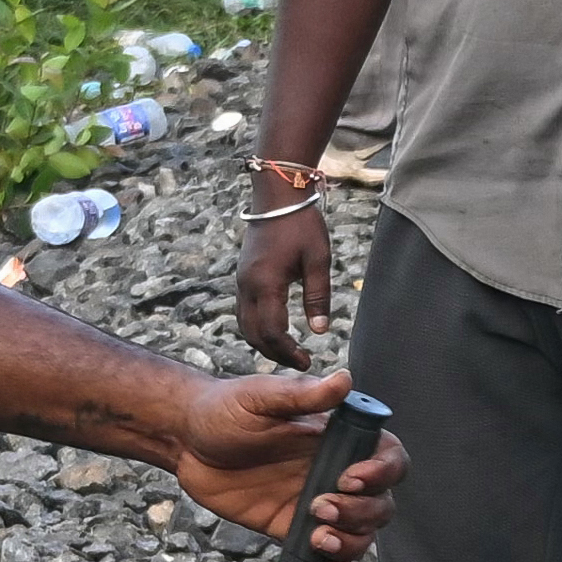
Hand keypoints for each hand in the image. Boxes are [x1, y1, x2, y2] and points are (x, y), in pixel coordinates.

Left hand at [163, 365, 392, 561]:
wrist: (187, 442)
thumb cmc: (225, 409)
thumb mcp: (261, 397)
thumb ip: (302, 393)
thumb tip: (345, 380)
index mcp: (338, 438)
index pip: (387, 457)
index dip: (382, 473)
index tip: (350, 480)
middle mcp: (336, 472)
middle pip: (381, 502)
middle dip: (361, 512)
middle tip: (320, 506)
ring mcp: (318, 505)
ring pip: (362, 533)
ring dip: (351, 543)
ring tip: (317, 539)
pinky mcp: (294, 531)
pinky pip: (328, 556)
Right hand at [233, 192, 330, 371]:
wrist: (276, 196)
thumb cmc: (301, 224)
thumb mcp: (318, 259)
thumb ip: (318, 296)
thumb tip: (319, 331)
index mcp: (266, 283)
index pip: (272, 332)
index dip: (288, 352)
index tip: (307, 363)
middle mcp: (247, 286)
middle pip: (253, 335)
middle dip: (274, 354)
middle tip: (298, 364)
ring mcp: (242, 282)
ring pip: (244, 325)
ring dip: (263, 344)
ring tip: (287, 353)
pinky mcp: (243, 277)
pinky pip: (244, 312)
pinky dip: (257, 329)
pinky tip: (275, 333)